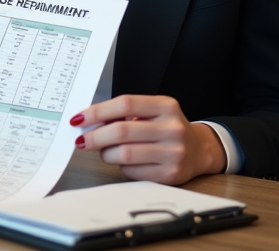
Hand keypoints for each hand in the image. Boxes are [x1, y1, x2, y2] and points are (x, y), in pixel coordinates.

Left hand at [71, 95, 225, 184]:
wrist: (199, 151)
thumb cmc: (166, 129)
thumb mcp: (153, 112)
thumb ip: (125, 114)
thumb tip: (88, 122)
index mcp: (166, 106)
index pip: (125, 104)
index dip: (98, 111)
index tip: (79, 119)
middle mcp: (172, 128)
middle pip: (121, 131)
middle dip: (94, 136)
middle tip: (81, 140)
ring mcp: (173, 153)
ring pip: (124, 154)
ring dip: (106, 153)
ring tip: (104, 151)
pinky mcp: (169, 175)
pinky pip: (132, 171)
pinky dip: (122, 167)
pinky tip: (125, 162)